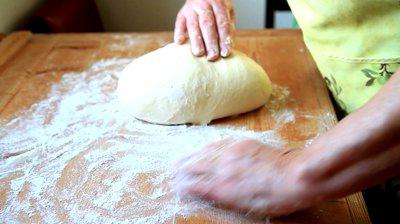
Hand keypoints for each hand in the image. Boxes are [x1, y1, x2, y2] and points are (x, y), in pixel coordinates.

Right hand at [174, 0, 234, 60]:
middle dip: (210, 42)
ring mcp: (191, 9)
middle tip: (212, 56)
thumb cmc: (218, 10)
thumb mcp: (227, 13)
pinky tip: (180, 42)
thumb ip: (228, 28)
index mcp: (219, 4)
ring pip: (193, 25)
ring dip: (196, 40)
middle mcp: (204, 5)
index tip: (225, 53)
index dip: (224, 39)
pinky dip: (179, 32)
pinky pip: (179, 23)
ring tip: (198, 53)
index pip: (223, 23)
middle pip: (208, 24)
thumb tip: (228, 48)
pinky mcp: (182, 13)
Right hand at [174, 139, 309, 216]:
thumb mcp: (247, 206)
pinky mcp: (242, 144)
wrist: (295, 175)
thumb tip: (206, 192)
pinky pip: (218, 143)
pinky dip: (207, 147)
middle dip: (182, 168)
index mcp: (224, 186)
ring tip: (181, 159)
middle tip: (172, 170)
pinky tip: (204, 148)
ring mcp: (232, 153)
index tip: (176, 187)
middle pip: (196, 166)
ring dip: (191, 156)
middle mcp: (224, 167)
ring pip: (205, 152)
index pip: (197, 185)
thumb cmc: (275, 197)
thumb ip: (224, 196)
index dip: (184, 186)